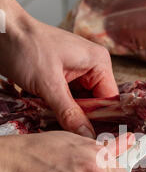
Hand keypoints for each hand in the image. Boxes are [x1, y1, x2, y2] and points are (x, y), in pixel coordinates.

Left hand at [0, 0, 117, 137]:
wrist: (0, 31)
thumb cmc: (25, 47)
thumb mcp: (49, 84)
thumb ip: (69, 113)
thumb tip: (88, 136)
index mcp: (98, 63)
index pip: (109, 101)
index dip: (101, 121)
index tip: (93, 140)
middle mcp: (91, 68)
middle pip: (95, 105)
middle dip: (81, 120)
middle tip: (71, 137)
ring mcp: (76, 74)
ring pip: (79, 106)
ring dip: (67, 117)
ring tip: (57, 127)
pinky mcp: (61, 80)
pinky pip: (66, 102)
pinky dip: (57, 111)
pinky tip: (49, 117)